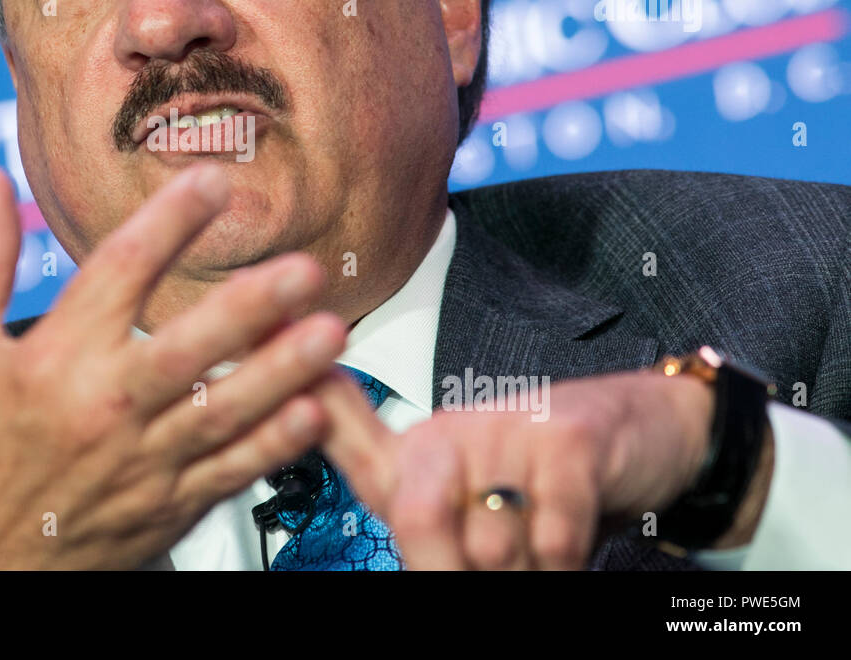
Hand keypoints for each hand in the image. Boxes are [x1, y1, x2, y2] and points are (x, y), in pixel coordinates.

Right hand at [0, 162, 346, 568]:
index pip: (120, 270)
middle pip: (188, 346)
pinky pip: (232, 469)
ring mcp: (144, 460)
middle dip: (251, 307)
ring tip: (332, 331)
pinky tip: (314, 410)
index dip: (170, 220)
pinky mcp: (170, 503)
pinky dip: (275, 443)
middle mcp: (105, 405)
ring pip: (224, 410)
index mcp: (56, 357)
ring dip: (283, 370)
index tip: (213, 181)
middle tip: (304, 269)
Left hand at [313, 367, 766, 567]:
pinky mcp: (565, 438)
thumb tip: (408, 546)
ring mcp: (506, 428)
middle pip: (416, 518)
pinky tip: (573, 526)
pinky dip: (566, 555)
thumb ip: (421, 517)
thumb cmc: (545, 479)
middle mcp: (450, 431)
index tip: (291, 370)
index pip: (349, 438)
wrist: (645, 434)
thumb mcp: (473, 503)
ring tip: (542, 535)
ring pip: (492, 543)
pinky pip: (551, 533)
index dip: (316, 409)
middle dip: (455, 566)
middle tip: (498, 562)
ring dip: (527, 565)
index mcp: (419, 452)